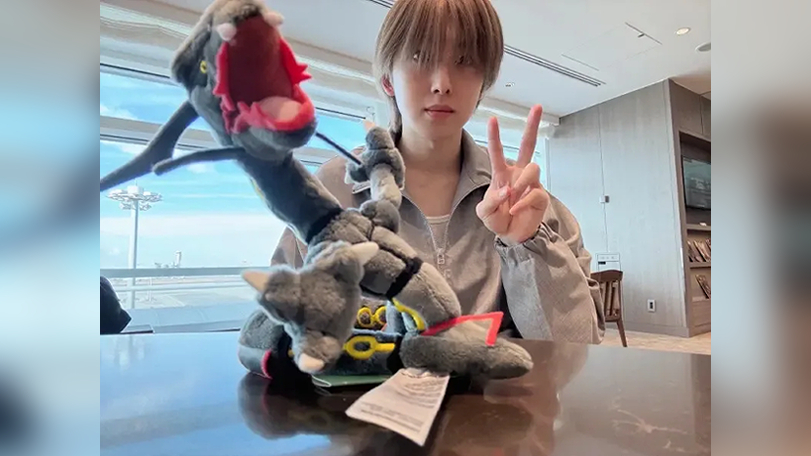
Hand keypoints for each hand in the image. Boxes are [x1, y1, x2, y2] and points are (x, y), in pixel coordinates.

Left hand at [476, 105, 549, 244]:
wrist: (512, 236)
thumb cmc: (498, 219)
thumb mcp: (484, 212)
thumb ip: (490, 202)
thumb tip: (505, 191)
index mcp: (502, 174)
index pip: (498, 152)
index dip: (495, 136)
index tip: (493, 119)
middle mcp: (518, 174)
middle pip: (527, 145)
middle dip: (532, 126)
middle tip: (537, 108)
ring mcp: (531, 184)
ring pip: (532, 168)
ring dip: (521, 182)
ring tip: (513, 196)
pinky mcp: (540, 196)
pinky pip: (535, 192)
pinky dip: (523, 202)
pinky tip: (516, 209)